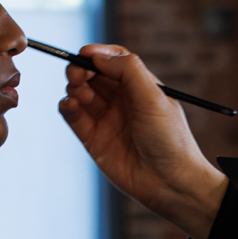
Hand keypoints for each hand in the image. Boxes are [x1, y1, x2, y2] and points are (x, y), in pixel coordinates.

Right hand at [56, 44, 226, 238]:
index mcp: (140, 87)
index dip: (98, 54)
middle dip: (81, 70)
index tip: (85, 54)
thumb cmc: (170, 140)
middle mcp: (122, 101)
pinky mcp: (94, 140)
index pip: (114, 61)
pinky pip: (74, 117)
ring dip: (74, 88)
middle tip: (77, 75)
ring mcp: (107, 120)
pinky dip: (67, 107)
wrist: (171, 184)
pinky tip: (70, 105)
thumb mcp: (153, 98)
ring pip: (80, 93)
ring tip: (81, 95)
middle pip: (93, 74)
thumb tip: (98, 55)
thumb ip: (127, 71)